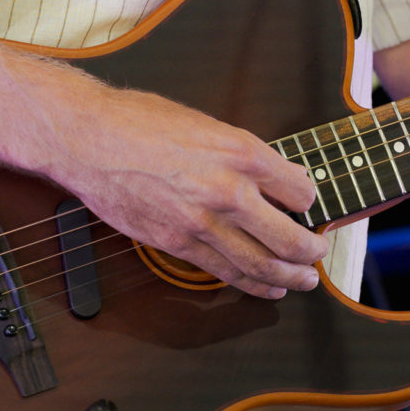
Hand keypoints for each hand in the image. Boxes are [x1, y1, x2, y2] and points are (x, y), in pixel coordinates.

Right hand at [41, 80, 327, 299]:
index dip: (309, 201)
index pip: (300, 191)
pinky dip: (251, 284)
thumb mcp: (207, 124)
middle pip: (289, 238)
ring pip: (260, 263)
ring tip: (305, 281)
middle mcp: (228, 190)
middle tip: (319, 254)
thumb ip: (242, 154)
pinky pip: (224, 272)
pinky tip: (268, 288)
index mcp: (242, 153)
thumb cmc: (141, 121)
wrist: (90, 138)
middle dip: (311, 252)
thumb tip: (276, 174)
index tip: (309, 206)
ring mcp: (201, 222)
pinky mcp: (176, 243)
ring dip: (289, 277)